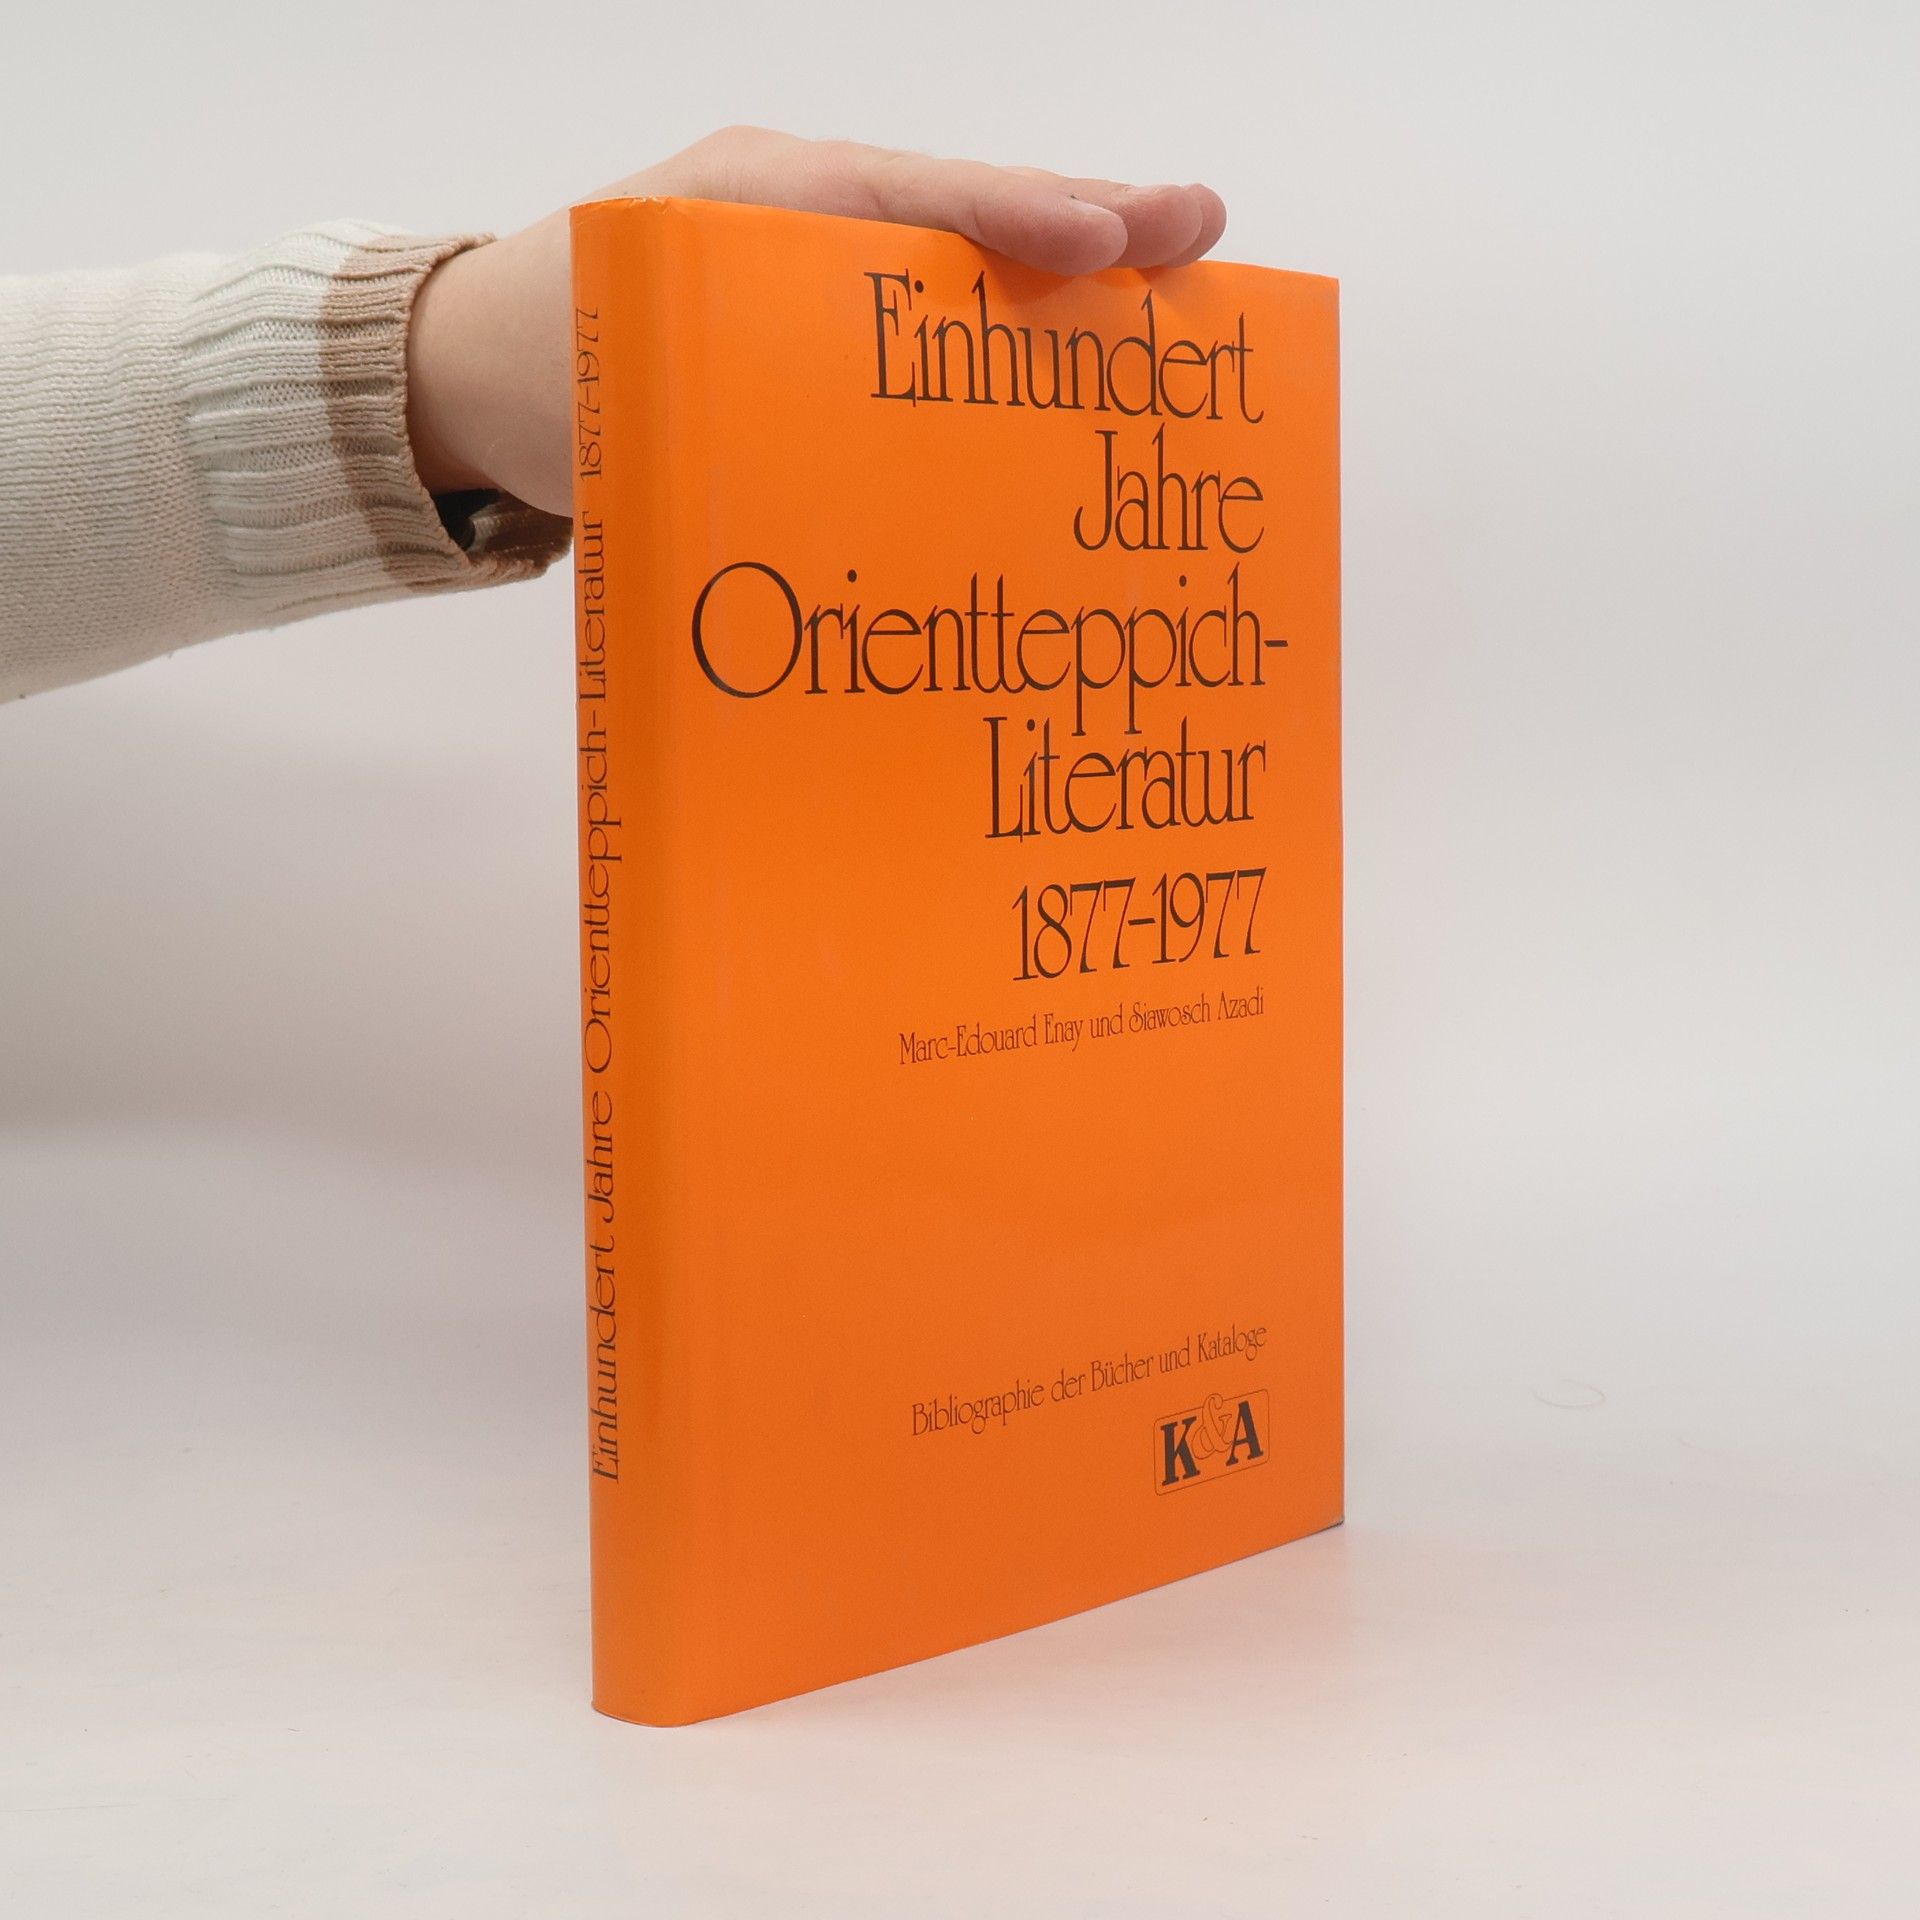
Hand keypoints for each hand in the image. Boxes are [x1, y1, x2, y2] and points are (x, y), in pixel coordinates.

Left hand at [405, 126, 1228, 515]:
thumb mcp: (625, 387)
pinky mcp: (811, 325)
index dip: (1014, 215)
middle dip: (1084, 221)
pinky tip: (1070, 366)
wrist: (461, 381)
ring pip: (956, 258)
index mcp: (754, 201)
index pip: (909, 192)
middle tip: (1201, 231)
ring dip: (1062, 280)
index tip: (1108, 239)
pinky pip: (923, 315)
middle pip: (961, 210)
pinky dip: (1001, 329)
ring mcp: (810, 265)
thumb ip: (730, 416)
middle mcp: (797, 217)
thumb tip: (865, 500)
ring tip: (1172, 286)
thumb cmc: (540, 369)